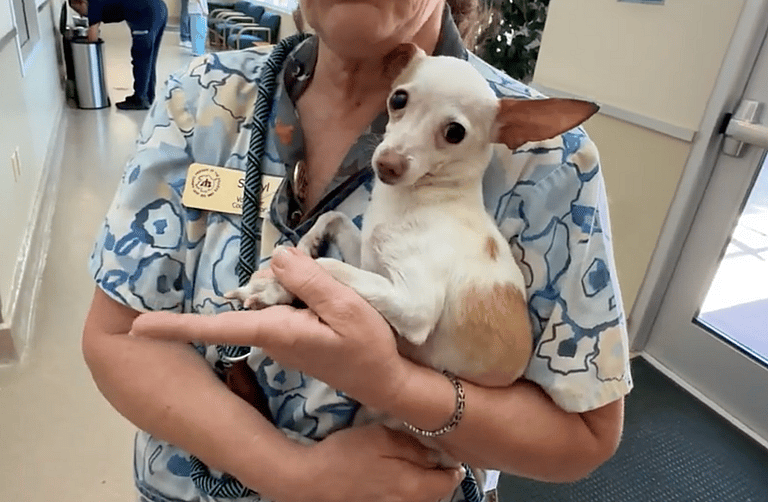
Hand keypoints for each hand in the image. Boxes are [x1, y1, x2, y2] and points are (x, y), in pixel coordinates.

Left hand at [130, 247, 407, 409]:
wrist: (383, 378)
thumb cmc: (366, 347)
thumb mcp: (343, 307)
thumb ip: (309, 280)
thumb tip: (278, 256)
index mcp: (275, 329)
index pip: (217, 326)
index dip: (176, 325)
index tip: (137, 327)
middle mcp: (270, 334)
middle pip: (248, 296)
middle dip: (265, 280)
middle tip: (304, 286)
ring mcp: (280, 336)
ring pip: (266, 296)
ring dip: (287, 285)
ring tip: (326, 293)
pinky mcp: (292, 333)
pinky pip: (281, 303)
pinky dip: (295, 292)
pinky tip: (320, 296)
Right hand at [294, 424, 462, 501]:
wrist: (309, 481)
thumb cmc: (346, 455)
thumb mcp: (381, 439)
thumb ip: (413, 448)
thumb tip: (437, 454)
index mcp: (413, 487)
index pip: (448, 481)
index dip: (452, 465)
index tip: (449, 450)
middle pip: (435, 493)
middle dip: (437, 475)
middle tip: (431, 453)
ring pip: (418, 498)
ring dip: (421, 483)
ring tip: (412, 463)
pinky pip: (401, 500)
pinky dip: (404, 489)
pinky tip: (392, 476)